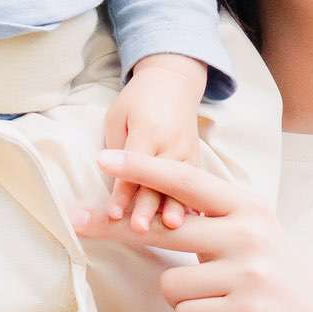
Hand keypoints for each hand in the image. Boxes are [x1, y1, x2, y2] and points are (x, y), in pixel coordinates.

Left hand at [94, 149, 312, 311]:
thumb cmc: (278, 291)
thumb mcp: (254, 243)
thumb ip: (214, 224)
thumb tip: (152, 213)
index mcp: (250, 208)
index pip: (187, 179)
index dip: (144, 167)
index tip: (104, 158)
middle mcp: (250, 233)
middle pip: (162, 227)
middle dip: (117, 227)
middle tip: (77, 222)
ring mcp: (249, 272)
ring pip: (171, 282)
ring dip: (184, 299)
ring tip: (220, 304)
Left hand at [99, 57, 214, 238]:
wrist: (173, 81)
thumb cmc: (137, 101)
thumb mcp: (118, 117)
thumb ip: (117, 148)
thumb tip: (115, 182)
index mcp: (149, 130)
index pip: (135, 165)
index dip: (124, 191)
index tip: (114, 213)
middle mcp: (173, 142)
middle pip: (160, 180)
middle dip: (149, 206)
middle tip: (139, 229)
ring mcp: (189, 151)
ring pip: (182, 186)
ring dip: (175, 209)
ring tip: (171, 230)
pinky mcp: (198, 159)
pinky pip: (197, 185)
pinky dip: (195, 205)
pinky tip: (195, 227)